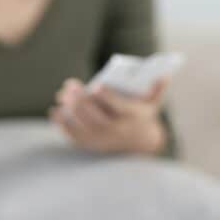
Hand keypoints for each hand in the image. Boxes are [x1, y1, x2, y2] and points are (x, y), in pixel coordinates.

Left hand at [50, 78, 167, 153]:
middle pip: (96, 116)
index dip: (107, 97)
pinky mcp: (92, 145)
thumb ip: (157, 88)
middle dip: (82, 100)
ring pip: (83, 125)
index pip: (118, 106)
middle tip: (70, 86)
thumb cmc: (142, 115)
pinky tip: (54, 112)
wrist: (139, 143)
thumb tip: (164, 74)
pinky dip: (63, 125)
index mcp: (131, 116)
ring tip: (62, 96)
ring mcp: (103, 140)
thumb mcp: (152, 102)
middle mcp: (117, 130)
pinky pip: (75, 136)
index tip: (97, 85)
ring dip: (71, 110)